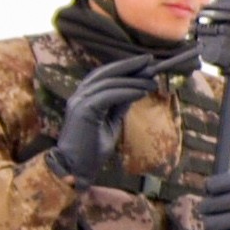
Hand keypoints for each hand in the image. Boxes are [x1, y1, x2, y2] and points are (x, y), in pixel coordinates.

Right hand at [46, 58, 168, 190]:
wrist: (77, 168)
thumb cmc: (92, 149)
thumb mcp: (110, 123)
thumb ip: (119, 106)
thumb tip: (134, 91)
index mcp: (83, 97)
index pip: (103, 75)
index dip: (123, 67)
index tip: (144, 63)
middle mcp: (79, 95)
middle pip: (105, 73)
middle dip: (129, 66)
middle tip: (150, 61)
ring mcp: (79, 101)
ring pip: (109, 83)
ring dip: (133, 80)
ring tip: (152, 81)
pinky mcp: (84, 110)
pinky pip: (109, 95)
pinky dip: (127, 92)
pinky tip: (142, 92)